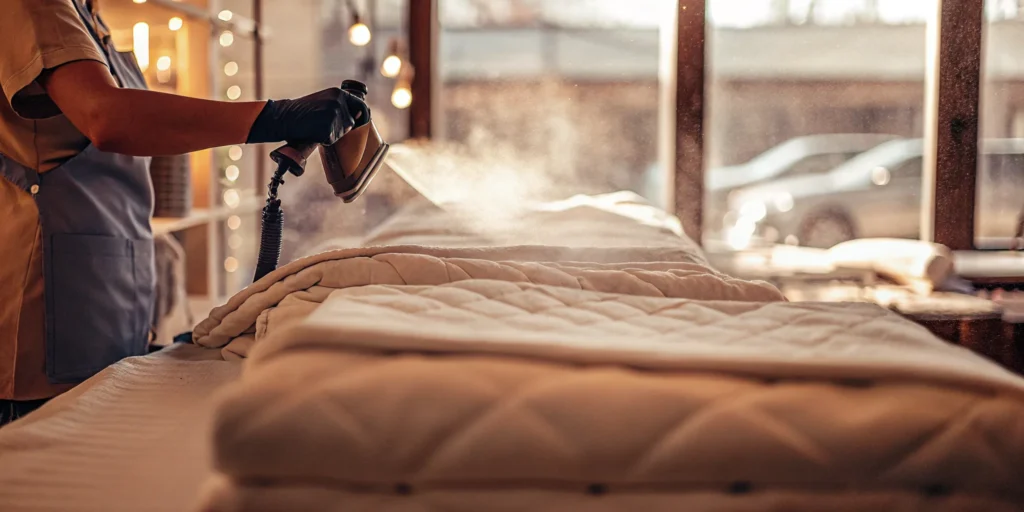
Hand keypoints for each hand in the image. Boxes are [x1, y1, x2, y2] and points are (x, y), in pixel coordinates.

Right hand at [246, 88, 369, 144]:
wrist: (283, 117)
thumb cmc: (302, 112)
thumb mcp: (323, 101)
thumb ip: (339, 105)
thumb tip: (359, 117)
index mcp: (338, 93)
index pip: (361, 106)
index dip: (362, 116)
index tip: (360, 121)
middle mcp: (338, 102)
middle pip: (351, 123)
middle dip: (341, 128)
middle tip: (322, 124)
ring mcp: (333, 115)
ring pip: (342, 133)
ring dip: (331, 134)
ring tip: (315, 126)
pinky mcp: (327, 128)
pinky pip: (331, 140)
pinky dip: (323, 140)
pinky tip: (312, 132)